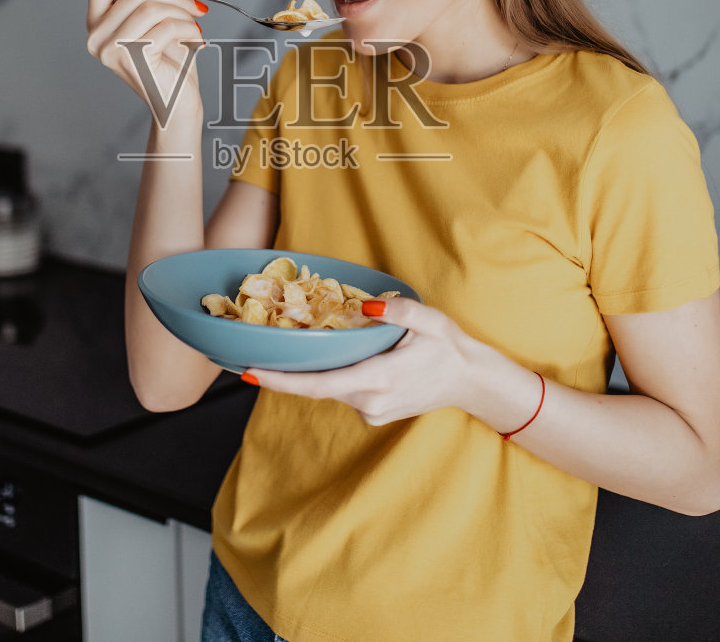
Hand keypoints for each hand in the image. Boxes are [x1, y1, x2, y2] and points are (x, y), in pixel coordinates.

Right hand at [85, 0, 207, 113]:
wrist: (177, 100)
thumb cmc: (166, 59)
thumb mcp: (149, 14)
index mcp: (96, 22)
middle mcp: (96, 37)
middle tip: (195, 8)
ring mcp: (111, 50)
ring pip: (152, 8)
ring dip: (183, 13)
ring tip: (194, 26)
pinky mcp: (133, 61)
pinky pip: (165, 27)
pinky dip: (188, 29)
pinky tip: (196, 39)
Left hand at [243, 298, 488, 425]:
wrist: (471, 382)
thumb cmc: (450, 348)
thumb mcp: (429, 321)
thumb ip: (397, 310)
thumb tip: (362, 305)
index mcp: (377, 379)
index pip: (317, 384)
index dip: (280, 381)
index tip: (249, 373)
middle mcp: (369, 402)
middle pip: (315, 387)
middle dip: (284, 373)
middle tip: (248, 355)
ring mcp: (372, 412)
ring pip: (329, 389)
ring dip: (309, 373)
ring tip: (285, 351)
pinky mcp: (374, 414)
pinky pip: (343, 393)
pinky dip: (331, 376)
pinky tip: (327, 359)